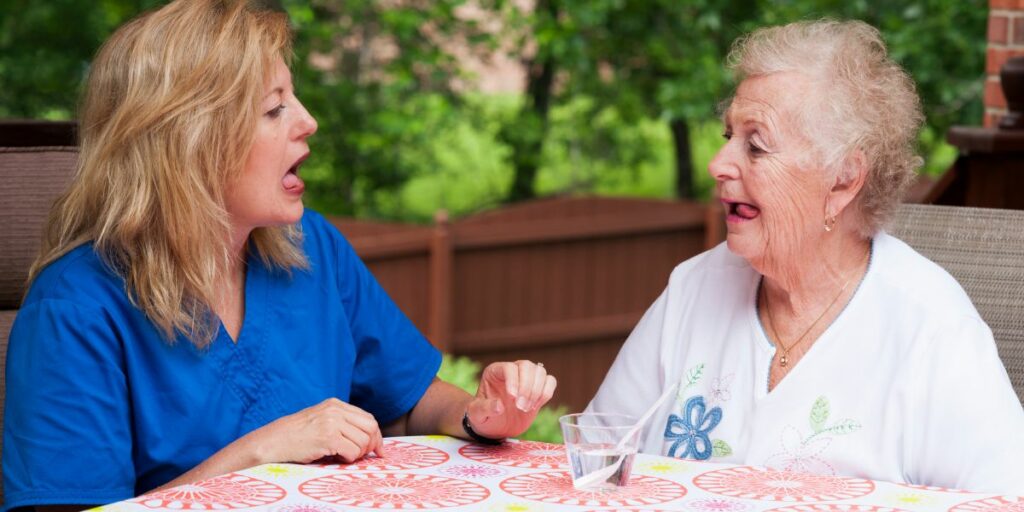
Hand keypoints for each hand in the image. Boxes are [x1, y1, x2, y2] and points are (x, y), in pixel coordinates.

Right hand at [248, 398, 383, 463]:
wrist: (274, 441)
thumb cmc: (297, 435)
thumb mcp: (321, 419)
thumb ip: (342, 422)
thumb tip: (368, 438)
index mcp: (336, 404)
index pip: (368, 418)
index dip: (376, 435)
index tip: (377, 449)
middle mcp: (335, 411)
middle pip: (370, 428)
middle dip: (372, 445)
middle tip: (364, 456)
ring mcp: (331, 423)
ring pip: (363, 441)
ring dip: (357, 454)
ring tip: (342, 455)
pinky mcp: (327, 437)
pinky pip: (352, 451)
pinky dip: (348, 458)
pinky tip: (336, 458)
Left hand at [466, 360, 556, 439]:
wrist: (494, 427)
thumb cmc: (482, 418)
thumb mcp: (476, 415)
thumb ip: (485, 409)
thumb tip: (499, 406)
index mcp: (494, 372)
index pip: (508, 368)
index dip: (513, 381)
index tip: (512, 398)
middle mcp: (512, 370)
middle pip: (527, 366)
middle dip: (527, 387)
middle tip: (521, 407)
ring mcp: (526, 378)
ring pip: (540, 371)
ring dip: (537, 391)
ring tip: (527, 409)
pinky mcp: (538, 388)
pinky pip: (550, 381)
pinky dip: (546, 393)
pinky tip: (535, 406)